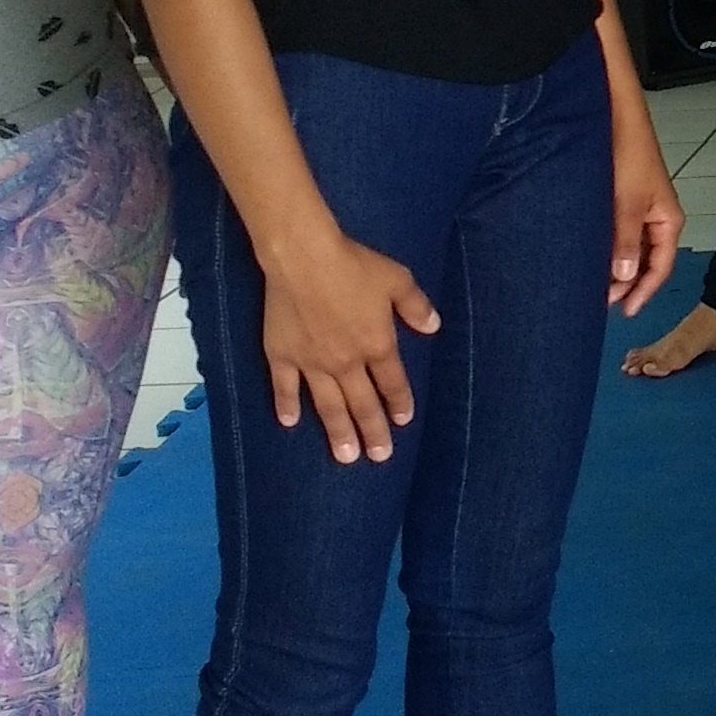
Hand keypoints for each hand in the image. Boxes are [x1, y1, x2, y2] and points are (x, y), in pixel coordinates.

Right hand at [260, 227, 439, 463]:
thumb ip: (416, 307)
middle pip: (363, 404)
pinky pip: (285, 387)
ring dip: (337, 432)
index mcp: (377, 345)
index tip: (402, 422)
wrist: (304, 258)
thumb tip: (434, 328)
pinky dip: (286, 406)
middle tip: (379, 456)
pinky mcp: (281, 356)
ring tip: (345, 457)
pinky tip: (289, 423)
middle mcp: (346, 362)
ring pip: (328, 405)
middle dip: (372, 432)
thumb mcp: (397, 280)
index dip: (399, 403)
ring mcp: (312, 362)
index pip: (392, 382)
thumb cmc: (354, 266)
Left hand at [606, 106, 685, 315]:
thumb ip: (625, 240)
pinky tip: (592, 258)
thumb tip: (624, 276)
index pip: (660, 267)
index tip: (625, 311)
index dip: (643, 292)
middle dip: (626, 284)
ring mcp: (639, 211)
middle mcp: (656, 219)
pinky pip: (619, 235)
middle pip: (645, 262)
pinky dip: (608, 250)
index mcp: (668, 221)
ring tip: (594, 284)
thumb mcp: (627, 202)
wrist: (617, 118)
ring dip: (615, 268)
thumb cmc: (629, 152)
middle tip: (601, 300)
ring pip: (630, 250)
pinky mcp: (623, 203)